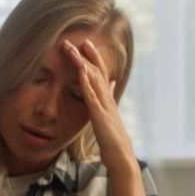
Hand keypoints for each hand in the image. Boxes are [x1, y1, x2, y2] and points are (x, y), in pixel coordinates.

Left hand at [62, 39, 136, 173]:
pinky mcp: (99, 114)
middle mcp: (107, 99)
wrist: (120, 156)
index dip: (95, 59)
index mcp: (107, 100)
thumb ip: (109, 100)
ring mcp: (104, 105)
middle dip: (89, 55)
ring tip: (74, 49)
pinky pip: (91, 95)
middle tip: (81, 39)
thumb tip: (112, 84)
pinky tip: (80, 70)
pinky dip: (86, 81)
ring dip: (83, 62)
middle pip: (98, 72)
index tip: (87, 46)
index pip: (101, 75)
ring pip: (94, 79)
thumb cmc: (113, 140)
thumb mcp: (109, 117)